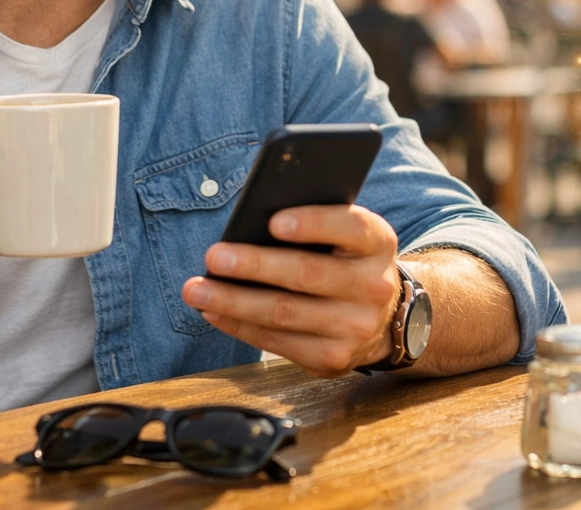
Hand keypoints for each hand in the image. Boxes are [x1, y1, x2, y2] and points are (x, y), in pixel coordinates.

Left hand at [181, 205, 401, 376]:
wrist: (383, 318)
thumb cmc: (346, 262)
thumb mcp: (346, 237)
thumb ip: (314, 227)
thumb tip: (250, 228)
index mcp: (377, 244)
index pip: (351, 227)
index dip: (313, 224)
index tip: (273, 222)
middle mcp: (374, 286)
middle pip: (307, 274)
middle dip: (254, 265)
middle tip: (214, 256)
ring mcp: (356, 327)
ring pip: (285, 313)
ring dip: (234, 301)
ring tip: (197, 289)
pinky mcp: (333, 359)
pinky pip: (277, 343)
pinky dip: (240, 326)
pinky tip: (214, 311)